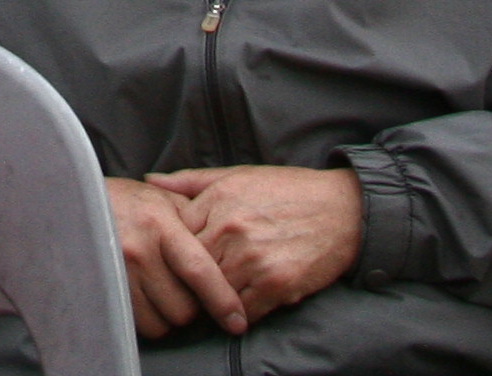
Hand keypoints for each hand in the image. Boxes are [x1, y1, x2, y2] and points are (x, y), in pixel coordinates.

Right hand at [102, 174, 251, 340]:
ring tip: (161, 292)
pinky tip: (144, 298)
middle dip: (191, 308)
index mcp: (159, 223)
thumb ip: (196, 221)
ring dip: (167, 316)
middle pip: (183, 308)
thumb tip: (230, 249)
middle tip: (185, 291)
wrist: (72, 200)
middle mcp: (138, 250)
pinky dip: (148, 319)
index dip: (222, 301)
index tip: (237, 321)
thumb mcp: (163, 199)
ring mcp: (117, 272)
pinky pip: (138, 325)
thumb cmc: (126, 201)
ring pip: (161, 323)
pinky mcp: (103, 290)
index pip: (199, 270)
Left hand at [148, 164, 362, 326]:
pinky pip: (243, 312)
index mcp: (217, 201)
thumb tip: (149, 181)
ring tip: (212, 301)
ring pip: (213, 293)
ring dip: (212, 301)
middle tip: (188, 289)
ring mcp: (253, 259)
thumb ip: (189, 181)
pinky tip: (240, 308)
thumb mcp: (236, 176)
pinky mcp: (276, 285)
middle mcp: (231, 230)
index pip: (175, 237)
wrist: (342, 209)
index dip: (172, 251)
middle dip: (189, 280)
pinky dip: (238, 314)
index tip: (173, 261)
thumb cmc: (286, 191)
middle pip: (191, 269)